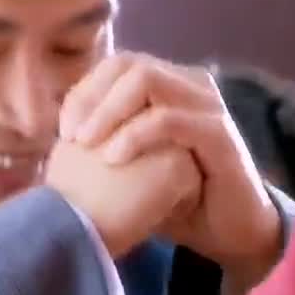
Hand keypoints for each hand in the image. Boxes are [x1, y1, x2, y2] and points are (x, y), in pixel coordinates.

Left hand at [59, 54, 282, 282]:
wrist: (231, 231)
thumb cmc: (180, 195)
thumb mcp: (138, 162)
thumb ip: (109, 137)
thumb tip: (65, 127)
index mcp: (173, 83)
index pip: (119, 64)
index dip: (85, 89)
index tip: (63, 129)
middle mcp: (192, 83)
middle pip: (130, 64)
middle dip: (92, 96)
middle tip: (72, 135)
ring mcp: (208, 104)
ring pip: (147, 80)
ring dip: (108, 111)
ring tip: (86, 144)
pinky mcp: (218, 133)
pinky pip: (168, 119)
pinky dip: (134, 134)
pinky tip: (113, 158)